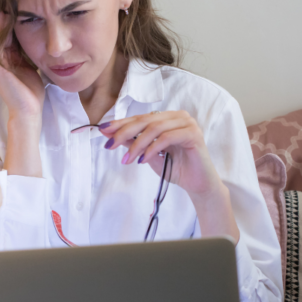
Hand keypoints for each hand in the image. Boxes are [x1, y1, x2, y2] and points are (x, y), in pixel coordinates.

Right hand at [0, 12, 45, 119]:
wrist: (30, 111)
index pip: (7, 36)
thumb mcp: (30, 66)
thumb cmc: (32, 92)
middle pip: (1, 33)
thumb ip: (26, 52)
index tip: (20, 3)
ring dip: (4, 19)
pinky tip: (8, 16)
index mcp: (3, 60)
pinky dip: (2, 30)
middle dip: (8, 16)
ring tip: (10, 2)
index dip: (13, 20)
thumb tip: (35, 34)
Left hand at [99, 111, 222, 199]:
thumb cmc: (176, 168)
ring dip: (137, 144)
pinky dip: (152, 148)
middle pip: (145, 120)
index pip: (140, 118)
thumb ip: (132, 142)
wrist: (198, 185)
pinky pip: (167, 137)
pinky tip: (143, 160)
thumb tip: (110, 133)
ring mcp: (188, 123)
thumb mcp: (148, 154)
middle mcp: (178, 116)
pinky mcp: (193, 134)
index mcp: (168, 118)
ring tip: (127, 159)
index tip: (103, 132)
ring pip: (155, 128)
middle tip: (109, 145)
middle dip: (124, 132)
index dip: (121, 124)